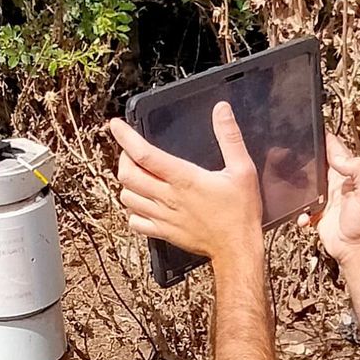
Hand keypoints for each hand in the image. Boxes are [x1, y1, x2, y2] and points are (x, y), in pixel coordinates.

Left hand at [109, 102, 262, 263]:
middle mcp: (168, 197)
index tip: (116, 126)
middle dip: (124, 158)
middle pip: (128, 175)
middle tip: (132, 151)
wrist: (237, 249)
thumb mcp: (243, 169)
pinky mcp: (163, 232)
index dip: (126, 137)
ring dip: (127, 183)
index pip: (144, 155)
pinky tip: (143, 203)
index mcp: (184, 179)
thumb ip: (230, 137)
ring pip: (127, 197)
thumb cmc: (240, 212)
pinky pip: (135, 221)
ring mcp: (162, 217)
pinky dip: (133, 210)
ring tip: (138, 175)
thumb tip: (221, 111)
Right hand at [300, 133, 359, 265]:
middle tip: (289, 150)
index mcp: (348, 172)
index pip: (335, 147)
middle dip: (304, 155)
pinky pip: (300, 205)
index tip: (309, 129)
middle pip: (316, 160)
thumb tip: (337, 157)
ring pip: (304, 180)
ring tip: (286, 180)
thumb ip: (357, 170)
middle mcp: (335, 181)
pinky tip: (303, 217)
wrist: (352, 248)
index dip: (324, 137)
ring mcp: (323, 195)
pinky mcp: (314, 210)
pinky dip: (299, 210)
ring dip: (295, 181)